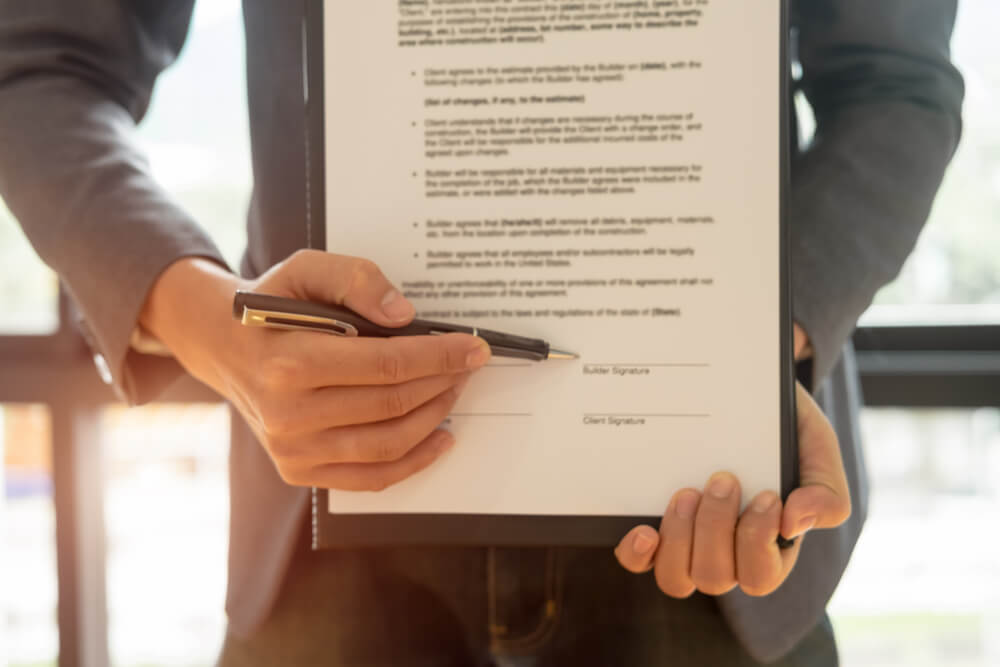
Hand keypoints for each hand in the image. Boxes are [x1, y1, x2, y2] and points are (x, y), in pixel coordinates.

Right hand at [139, 251, 490, 490]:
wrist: (224, 346)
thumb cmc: (272, 306)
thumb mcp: (305, 269)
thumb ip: (355, 279)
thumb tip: (405, 316)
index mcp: (290, 361)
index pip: (386, 364)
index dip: (439, 356)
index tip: (474, 347)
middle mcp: (288, 414)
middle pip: (393, 404)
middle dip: (443, 382)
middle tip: (468, 364)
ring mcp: (293, 450)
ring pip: (389, 444)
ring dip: (435, 417)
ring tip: (454, 390)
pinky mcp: (298, 471)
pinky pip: (371, 477)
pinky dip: (415, 461)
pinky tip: (441, 436)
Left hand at [613, 382, 850, 596]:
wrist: (741, 391)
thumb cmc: (783, 428)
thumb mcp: (817, 449)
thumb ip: (825, 492)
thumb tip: (794, 524)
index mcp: (770, 547)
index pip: (761, 576)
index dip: (758, 543)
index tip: (767, 496)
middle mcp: (726, 553)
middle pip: (715, 577)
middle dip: (717, 528)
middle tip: (722, 479)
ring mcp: (687, 543)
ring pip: (677, 577)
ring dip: (680, 538)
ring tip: (685, 492)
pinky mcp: (656, 525)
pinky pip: (639, 561)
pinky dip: (638, 553)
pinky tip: (643, 530)